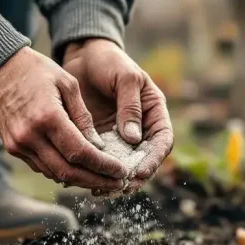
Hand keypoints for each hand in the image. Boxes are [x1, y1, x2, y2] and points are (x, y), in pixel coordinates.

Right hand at [0, 48, 127, 189]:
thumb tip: (98, 147)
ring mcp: (18, 145)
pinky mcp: (13, 148)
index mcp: (48, 117)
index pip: (81, 153)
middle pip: (68, 172)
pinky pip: (42, 167)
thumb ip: (84, 118)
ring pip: (54, 173)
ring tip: (103, 179)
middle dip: (96, 180)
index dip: (103, 166)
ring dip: (80, 180)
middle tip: (117, 183)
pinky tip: (80, 170)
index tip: (121, 171)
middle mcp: (30, 136)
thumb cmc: (36, 70)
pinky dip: (62, 171)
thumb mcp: (68, 84)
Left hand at [62, 39, 173, 190]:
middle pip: (143, 160)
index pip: (162, 142)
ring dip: (112, 178)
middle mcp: (141, 128)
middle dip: (133, 176)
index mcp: (155, 113)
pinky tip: (81, 177)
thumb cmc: (110, 61)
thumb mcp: (125, 78)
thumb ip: (131, 107)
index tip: (140, 172)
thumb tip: (133, 139)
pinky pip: (100, 159)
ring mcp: (120, 136)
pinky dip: (93, 170)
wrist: (83, 56)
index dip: (154, 160)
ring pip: (121, 164)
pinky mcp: (100, 139)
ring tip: (100, 188)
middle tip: (119, 186)